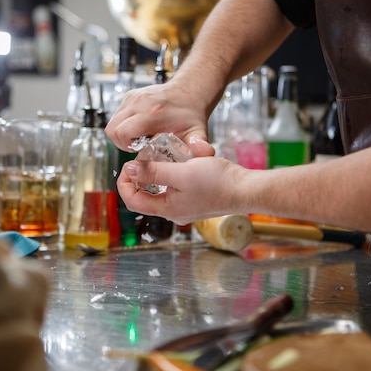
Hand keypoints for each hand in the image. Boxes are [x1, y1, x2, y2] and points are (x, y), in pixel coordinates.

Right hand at [105, 80, 215, 157]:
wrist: (191, 91)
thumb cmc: (192, 113)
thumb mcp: (197, 132)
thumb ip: (200, 145)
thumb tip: (206, 153)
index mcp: (152, 113)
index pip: (121, 132)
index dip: (126, 146)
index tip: (139, 150)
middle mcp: (139, 102)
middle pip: (112, 129)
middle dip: (121, 142)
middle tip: (137, 146)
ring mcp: (133, 97)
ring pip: (112, 122)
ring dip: (122, 133)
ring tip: (139, 137)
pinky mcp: (130, 95)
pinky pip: (117, 114)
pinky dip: (124, 124)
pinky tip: (140, 128)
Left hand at [117, 157, 243, 224]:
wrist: (246, 189)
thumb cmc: (217, 181)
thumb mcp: (181, 172)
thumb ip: (153, 172)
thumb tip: (130, 169)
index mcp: (167, 209)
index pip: (132, 200)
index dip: (124, 182)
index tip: (129, 164)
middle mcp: (174, 212)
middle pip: (145, 196)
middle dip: (140, 177)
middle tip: (144, 158)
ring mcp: (185, 208)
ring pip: (160, 192)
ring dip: (156, 175)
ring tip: (160, 157)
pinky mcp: (196, 201)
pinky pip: (175, 189)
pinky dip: (170, 176)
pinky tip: (178, 163)